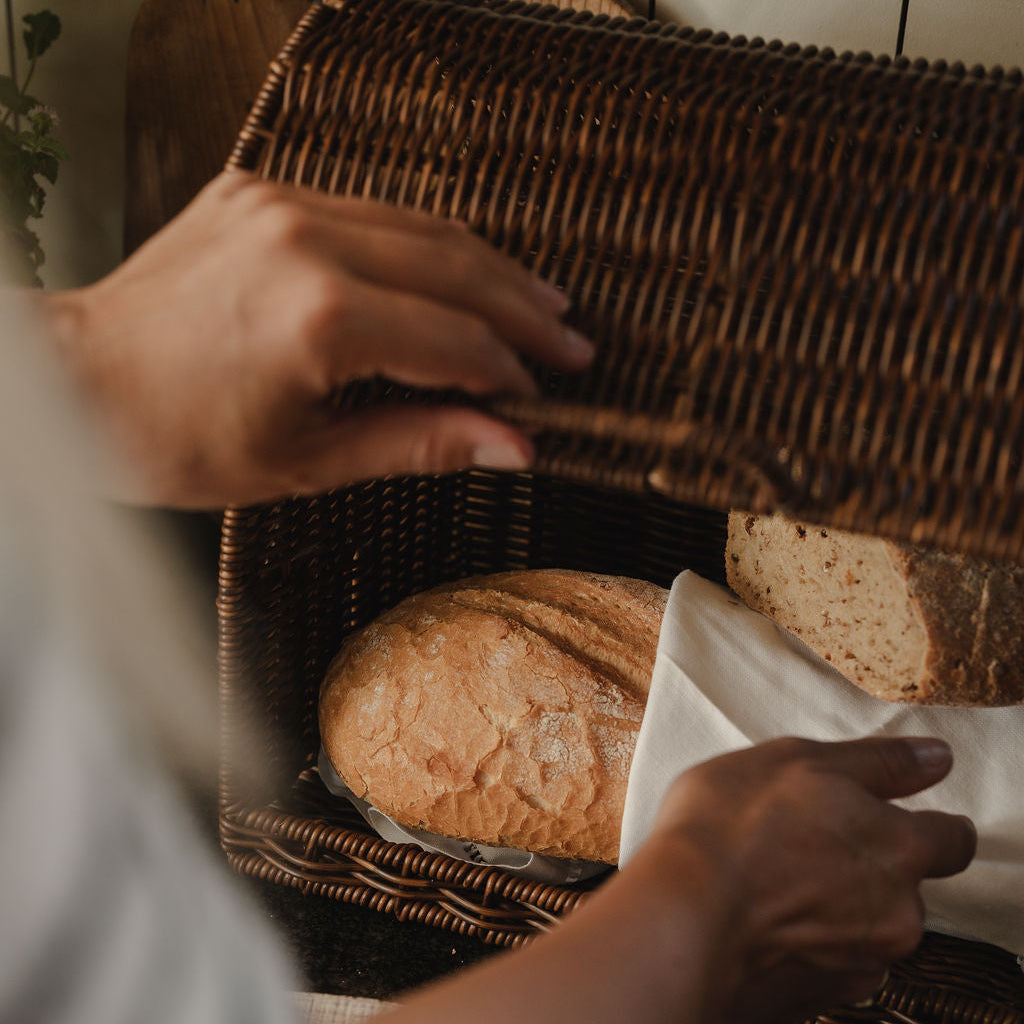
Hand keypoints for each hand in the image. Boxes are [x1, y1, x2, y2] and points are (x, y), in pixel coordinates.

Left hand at [40, 171, 591, 507]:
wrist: (74, 385)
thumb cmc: (175, 439)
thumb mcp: (309, 462)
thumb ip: (421, 443)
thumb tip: (512, 448)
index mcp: (319, 320)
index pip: (456, 340)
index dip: (509, 373)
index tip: (542, 397)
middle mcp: (306, 242)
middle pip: (457, 269)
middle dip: (524, 311)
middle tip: (573, 342)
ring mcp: (282, 205)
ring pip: (423, 228)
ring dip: (489, 268)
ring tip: (540, 301)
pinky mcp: (262, 191)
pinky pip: (373, 211)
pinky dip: (426, 244)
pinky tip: (461, 268)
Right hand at [645, 735, 976, 1021]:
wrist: (680, 917)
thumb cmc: (731, 826)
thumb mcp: (799, 761)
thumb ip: (878, 761)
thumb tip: (936, 756)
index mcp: (900, 847)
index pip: (954, 838)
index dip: (925, 821)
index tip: (888, 812)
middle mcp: (898, 912)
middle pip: (905, 884)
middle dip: (866, 864)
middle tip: (803, 837)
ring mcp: (861, 960)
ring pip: (865, 924)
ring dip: (834, 903)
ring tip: (771, 876)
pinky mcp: (822, 994)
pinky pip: (829, 959)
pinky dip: (807, 939)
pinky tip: (763, 915)